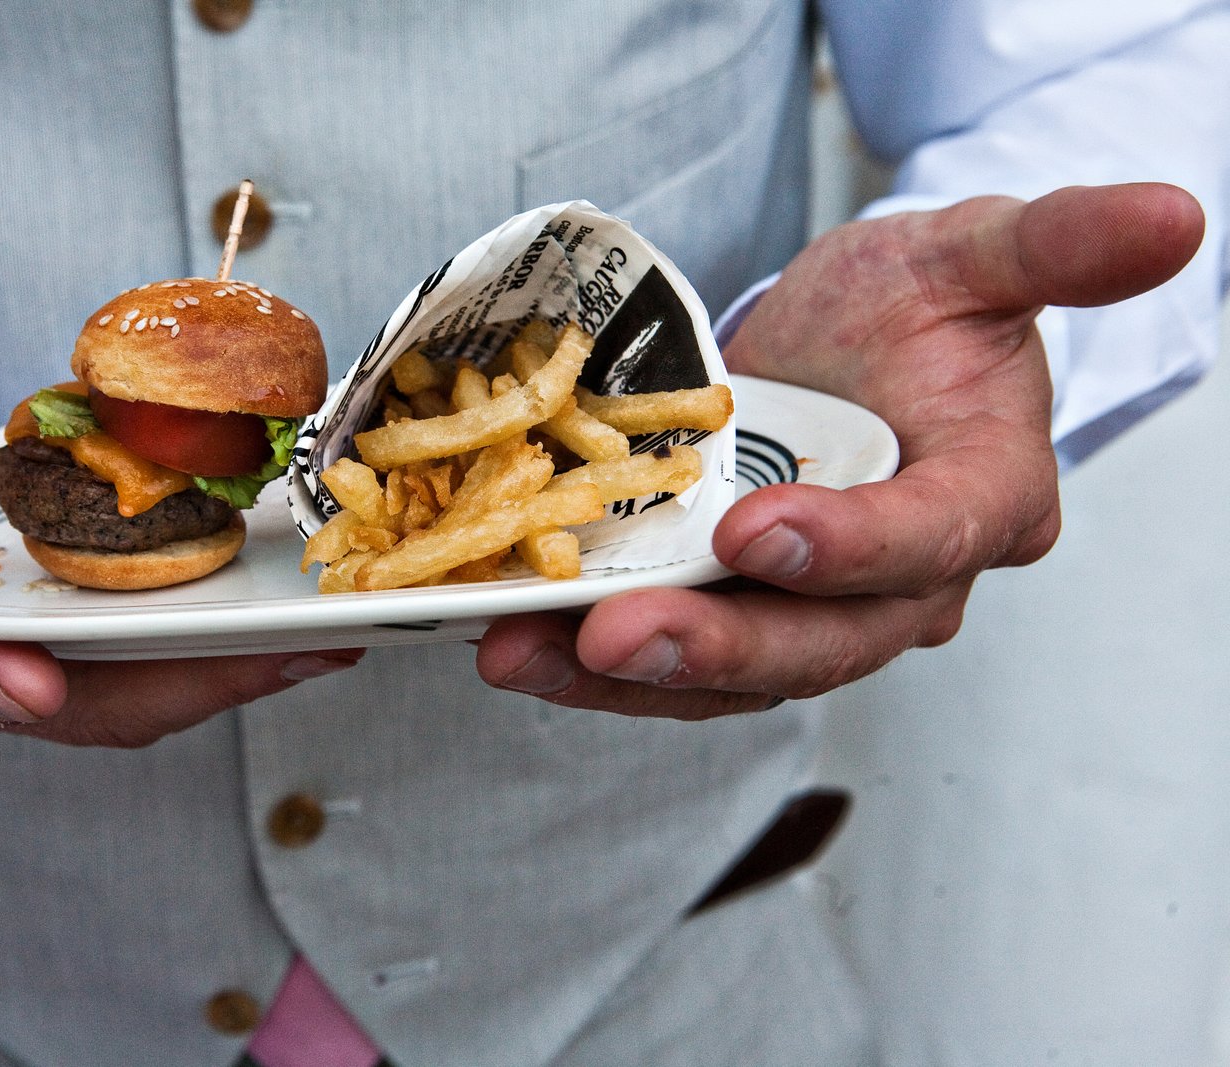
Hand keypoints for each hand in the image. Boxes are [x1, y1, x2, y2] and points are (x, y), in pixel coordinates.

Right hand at [0, 359, 361, 744]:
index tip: (30, 682)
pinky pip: (164, 636)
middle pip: (77, 698)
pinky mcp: (88, 608)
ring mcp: (39, 638)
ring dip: (234, 667)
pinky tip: (298, 607)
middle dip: (179, 687)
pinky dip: (232, 630)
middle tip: (274, 656)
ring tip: (324, 635)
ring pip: (141, 680)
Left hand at [477, 183, 1203, 717]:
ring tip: (523, 654)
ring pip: (737, 671)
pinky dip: (596, 661)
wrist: (846, 345)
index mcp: (983, 498)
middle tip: (613, 633)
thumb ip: (1054, 247)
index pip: (933, 542)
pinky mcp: (740, 613)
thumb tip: (1174, 217)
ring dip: (628, 676)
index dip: (853, 548)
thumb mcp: (972, 254)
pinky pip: (678, 659)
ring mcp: (816, 609)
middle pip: (824, 641)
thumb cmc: (913, 306)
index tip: (758, 529)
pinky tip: (519, 645)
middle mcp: (905, 581)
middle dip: (719, 644)